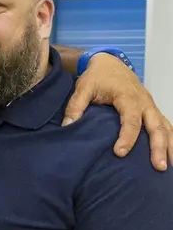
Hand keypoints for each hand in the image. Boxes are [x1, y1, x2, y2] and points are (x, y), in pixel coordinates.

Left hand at [63, 53, 170, 169]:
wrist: (110, 63)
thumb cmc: (97, 76)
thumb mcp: (83, 87)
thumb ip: (75, 106)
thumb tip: (68, 125)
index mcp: (127, 96)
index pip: (131, 120)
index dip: (127, 137)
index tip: (120, 153)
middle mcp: (144, 102)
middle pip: (156, 126)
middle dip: (158, 146)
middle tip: (158, 166)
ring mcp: (151, 106)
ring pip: (165, 127)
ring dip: (169, 146)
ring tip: (168, 166)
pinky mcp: (152, 110)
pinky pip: (165, 125)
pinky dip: (170, 139)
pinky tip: (170, 155)